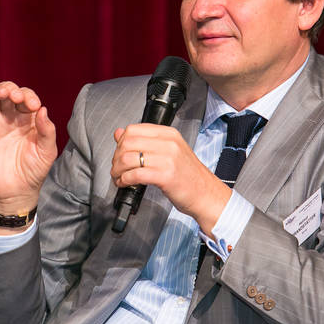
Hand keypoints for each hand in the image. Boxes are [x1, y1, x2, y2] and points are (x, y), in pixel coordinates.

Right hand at [0, 82, 57, 227]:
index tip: (33, 106)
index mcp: (28, 118)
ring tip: (1, 93)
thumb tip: (42, 109)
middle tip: (16, 97)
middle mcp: (11, 117)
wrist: (17, 191)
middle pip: (8, 93)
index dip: (29, 97)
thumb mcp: (47, 151)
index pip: (26, 98)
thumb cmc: (35, 170)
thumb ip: (47, 131)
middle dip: (12, 90)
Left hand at [110, 124, 230, 235]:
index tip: (119, 153)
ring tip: (119, 177)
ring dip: (118, 170)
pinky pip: (135, 174)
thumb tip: (119, 133)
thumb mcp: (168, 151)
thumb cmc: (188, 175)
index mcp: (168, 134)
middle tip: (117, 168)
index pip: (133, 129)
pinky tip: (125, 183)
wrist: (206, 194)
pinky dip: (125, 180)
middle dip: (116, 157)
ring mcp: (168, 159)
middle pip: (128, 143)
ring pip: (128, 158)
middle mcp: (169, 143)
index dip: (120, 142)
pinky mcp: (166, 176)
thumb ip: (144, 141)